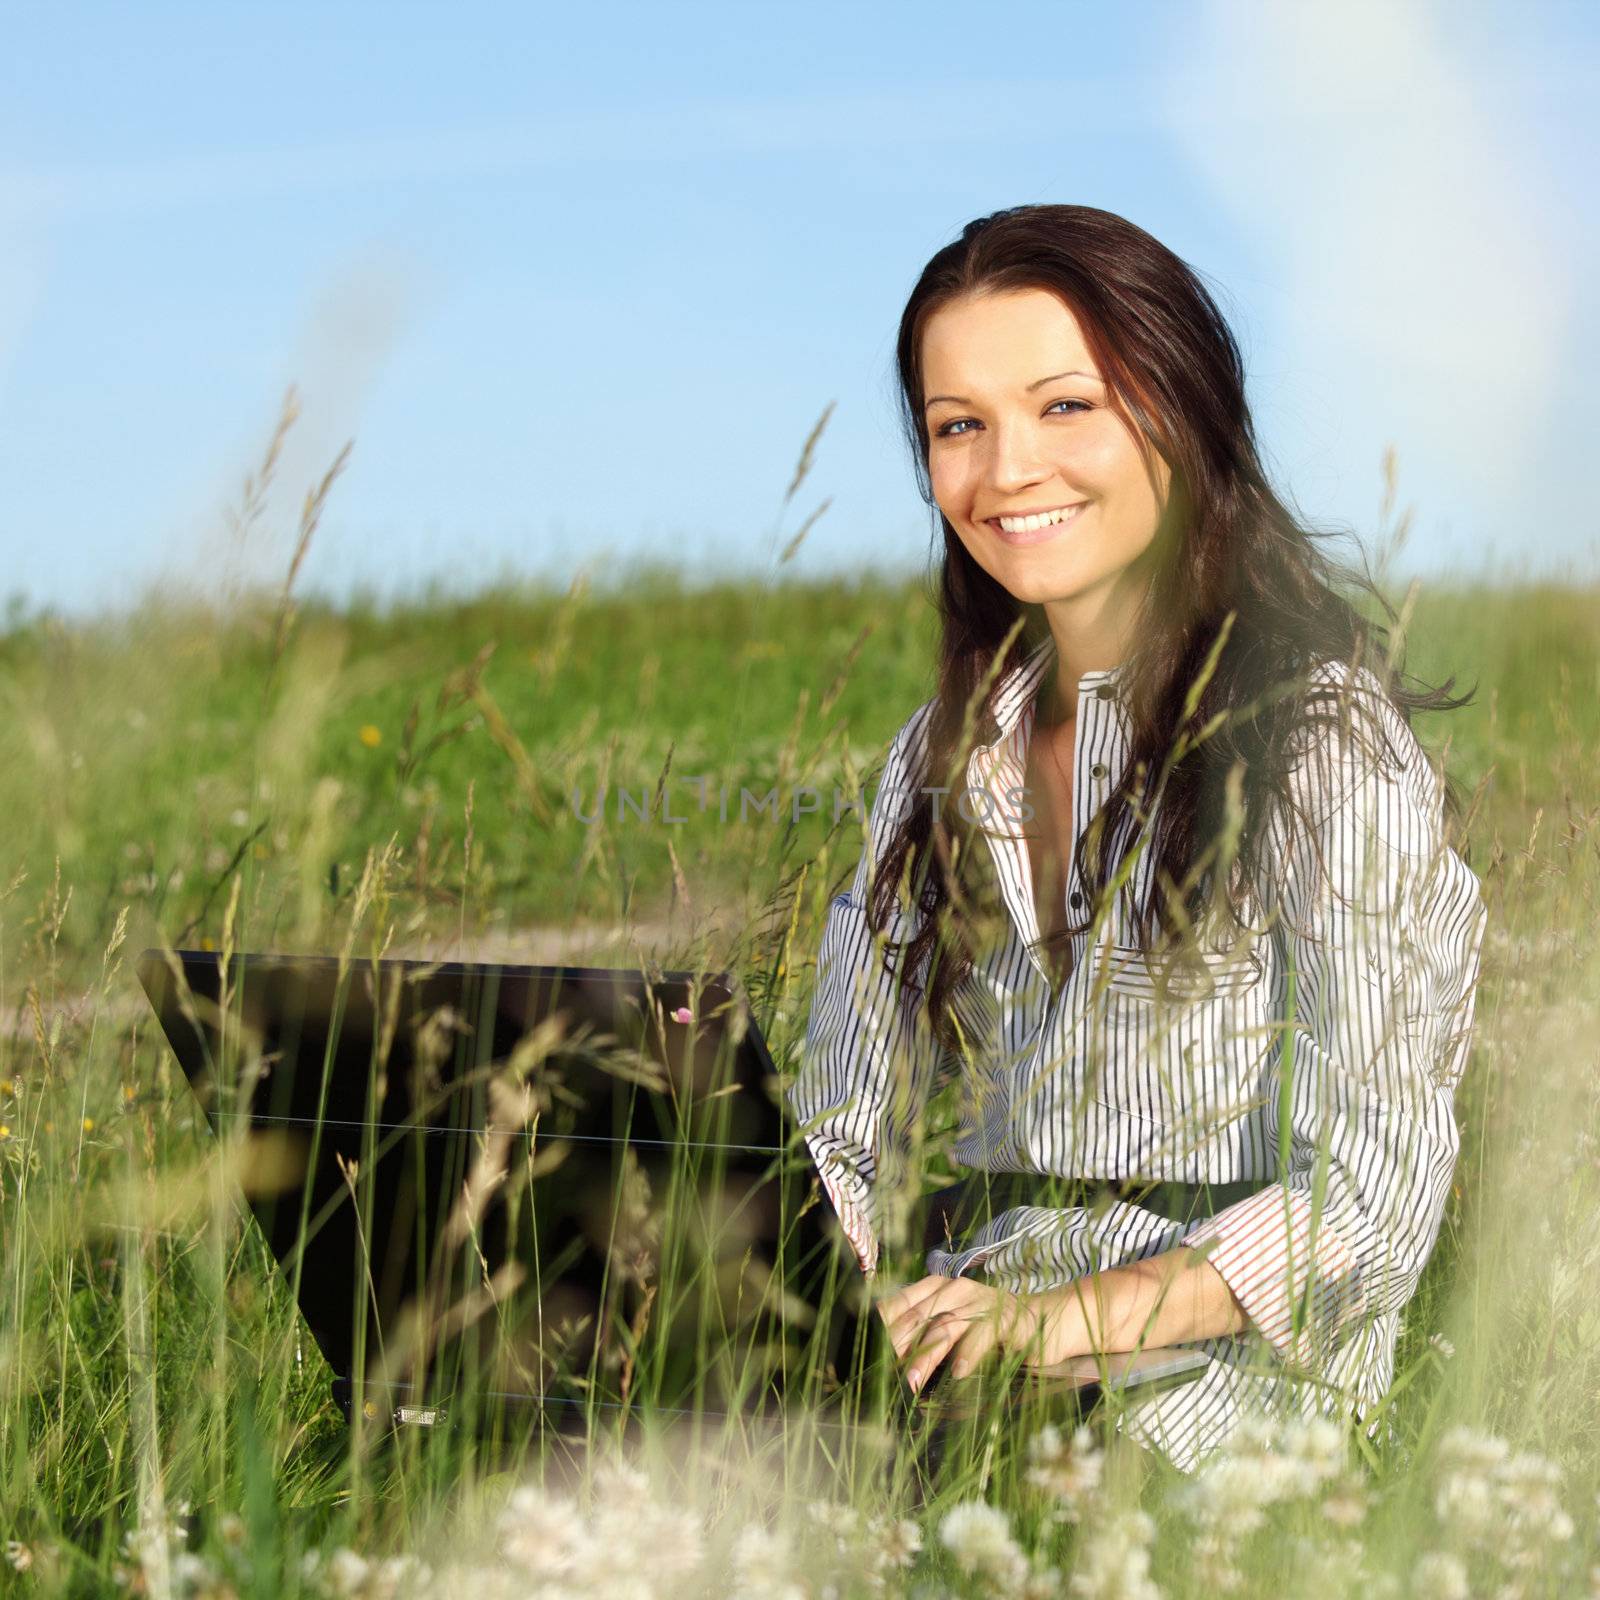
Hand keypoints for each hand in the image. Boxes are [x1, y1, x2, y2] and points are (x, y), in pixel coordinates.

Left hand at [875, 1274, 1099, 1394]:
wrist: (1045, 1319)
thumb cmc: (992, 1329)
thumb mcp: (955, 1328)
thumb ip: (926, 1336)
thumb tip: (888, 1360)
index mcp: (938, 1288)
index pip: (900, 1303)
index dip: (881, 1325)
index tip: (864, 1349)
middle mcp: (956, 1290)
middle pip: (917, 1317)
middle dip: (896, 1345)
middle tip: (879, 1372)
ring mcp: (980, 1302)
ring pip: (944, 1327)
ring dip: (925, 1356)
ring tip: (910, 1381)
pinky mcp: (1004, 1319)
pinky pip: (981, 1335)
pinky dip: (968, 1354)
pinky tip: (959, 1374)